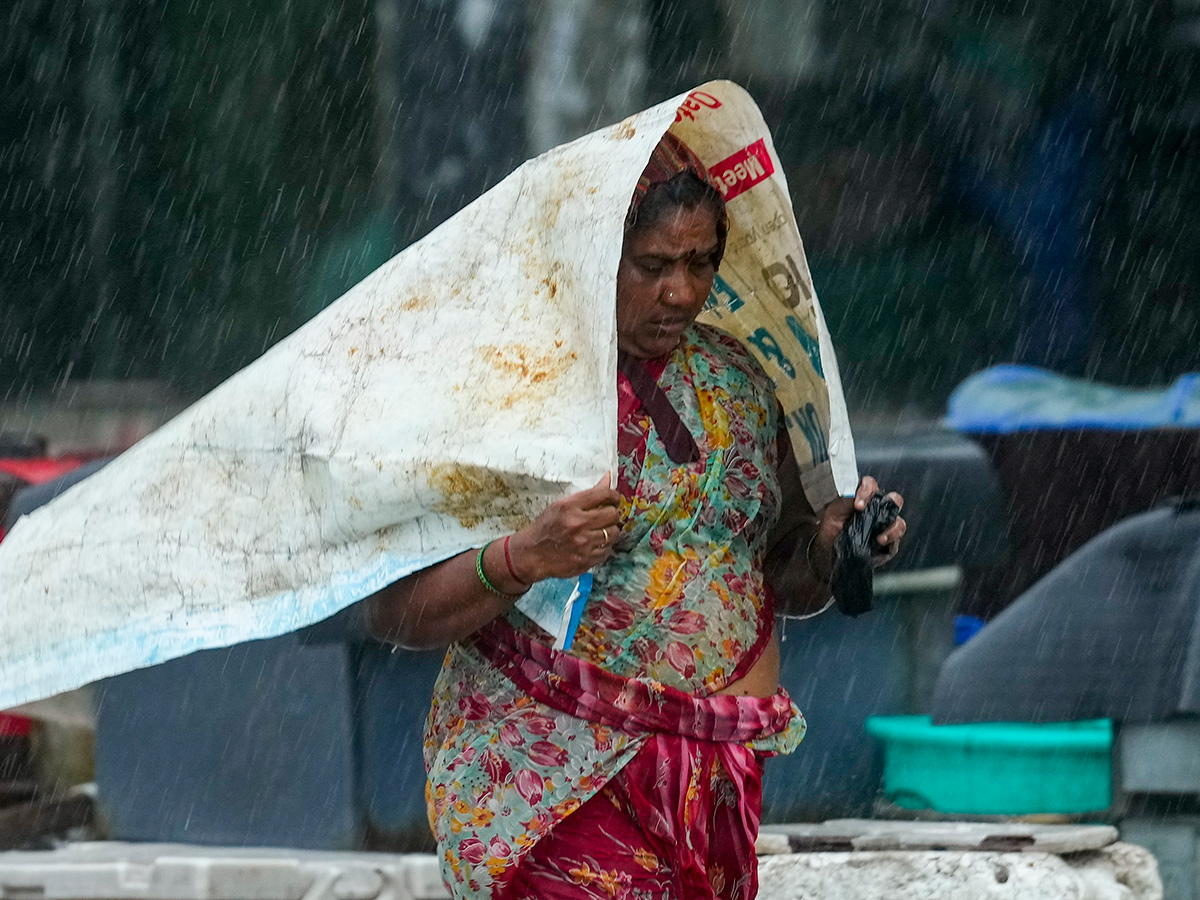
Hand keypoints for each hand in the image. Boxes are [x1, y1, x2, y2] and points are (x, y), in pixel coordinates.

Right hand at [507, 474, 621, 582]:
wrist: (532, 554)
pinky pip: (607, 550)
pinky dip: (604, 546)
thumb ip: (587, 495)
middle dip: (612, 513)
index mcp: (570, 506)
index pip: (603, 494)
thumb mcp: (561, 505)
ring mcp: (583, 544)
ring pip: (613, 533)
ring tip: (601, 530)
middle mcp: (577, 524)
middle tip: (607, 516)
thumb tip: (608, 478)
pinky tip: (595, 544)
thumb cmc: (546, 527)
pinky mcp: (586, 560)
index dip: (613, 496)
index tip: (614, 499)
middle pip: (612, 514)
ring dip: (610, 531)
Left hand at [812, 476, 905, 577]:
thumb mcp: (834, 511)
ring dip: (891, 527)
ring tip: (878, 536)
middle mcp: (878, 509)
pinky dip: (891, 538)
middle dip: (892, 501)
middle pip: (894, 500)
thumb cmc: (833, 527)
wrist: (830, 548)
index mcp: (865, 497)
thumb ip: (845, 500)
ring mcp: (885, 526)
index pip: (871, 485)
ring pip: (898, 521)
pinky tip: (880, 541)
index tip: (858, 505)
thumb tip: (852, 493)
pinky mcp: (889, 542)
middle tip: (879, 510)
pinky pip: (896, 537)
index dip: (867, 491)